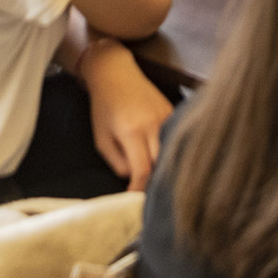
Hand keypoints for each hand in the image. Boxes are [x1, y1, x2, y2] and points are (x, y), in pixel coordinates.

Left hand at [79, 37, 175, 190]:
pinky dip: (170, 151)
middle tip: (149, 198)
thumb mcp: (102, 140)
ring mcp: (166, 115)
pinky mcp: (172, 110)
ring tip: (159, 183)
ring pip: (172, 150)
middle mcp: (153, 123)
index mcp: (132, 132)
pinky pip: (175, 137)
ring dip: (166, 167)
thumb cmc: (104, 108)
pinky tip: (166, 160)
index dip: (140, 191)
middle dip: (156, 182)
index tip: (135, 204)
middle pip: (163, 163)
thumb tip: (134, 179)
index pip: (143, 171)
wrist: (116, 73)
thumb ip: (118, 162)